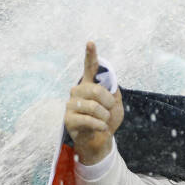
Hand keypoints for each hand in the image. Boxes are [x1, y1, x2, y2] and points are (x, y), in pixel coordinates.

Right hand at [64, 42, 123, 164]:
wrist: (100, 141)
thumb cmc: (107, 121)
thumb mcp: (116, 106)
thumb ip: (113, 92)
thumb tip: (109, 83)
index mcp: (89, 85)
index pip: (89, 67)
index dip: (91, 55)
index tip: (91, 43)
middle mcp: (78, 91)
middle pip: (95, 90)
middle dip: (108, 102)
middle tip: (108, 111)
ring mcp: (71, 105)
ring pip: (93, 106)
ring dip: (104, 116)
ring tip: (103, 121)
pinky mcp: (68, 119)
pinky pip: (89, 119)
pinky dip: (100, 125)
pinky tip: (101, 128)